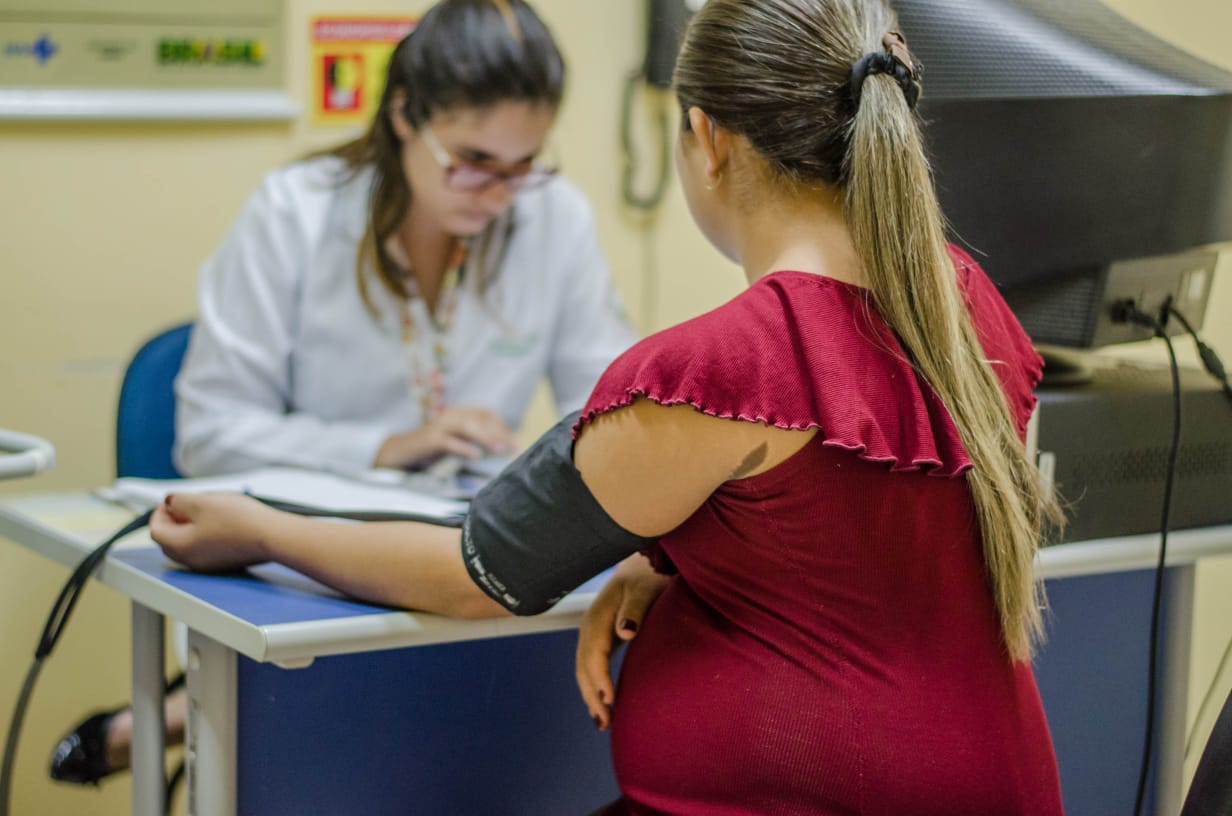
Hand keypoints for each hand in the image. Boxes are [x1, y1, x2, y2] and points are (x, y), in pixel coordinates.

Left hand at [150, 493, 280, 571]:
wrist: (271, 536)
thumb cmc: (238, 520)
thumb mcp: (202, 501)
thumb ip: (179, 500)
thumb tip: (170, 502)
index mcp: (179, 545)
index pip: (155, 529)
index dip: (159, 511)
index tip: (171, 500)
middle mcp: (190, 560)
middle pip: (169, 541)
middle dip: (173, 522)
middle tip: (184, 506)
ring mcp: (208, 564)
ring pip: (187, 546)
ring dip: (188, 529)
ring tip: (204, 512)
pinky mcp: (224, 563)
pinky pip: (204, 550)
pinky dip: (204, 536)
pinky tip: (220, 523)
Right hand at [374, 406, 515, 468]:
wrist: (402, 450)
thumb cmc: (432, 447)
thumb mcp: (456, 440)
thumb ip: (474, 440)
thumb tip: (500, 448)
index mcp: (458, 413)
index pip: (486, 413)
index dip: (501, 426)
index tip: (513, 442)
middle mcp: (451, 415)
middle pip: (479, 418)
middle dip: (498, 432)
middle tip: (511, 447)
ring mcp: (440, 426)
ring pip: (467, 426)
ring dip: (485, 437)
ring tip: (499, 449)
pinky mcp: (431, 439)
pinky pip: (450, 441)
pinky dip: (464, 448)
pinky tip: (476, 456)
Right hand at [575, 555, 668, 730]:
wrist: (644, 563)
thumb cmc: (649, 575)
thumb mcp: (646, 588)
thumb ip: (636, 608)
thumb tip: (625, 631)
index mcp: (600, 616)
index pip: (594, 653)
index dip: (599, 678)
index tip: (610, 700)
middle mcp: (591, 626)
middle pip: (584, 666)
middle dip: (591, 695)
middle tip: (605, 722)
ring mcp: (593, 632)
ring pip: (584, 669)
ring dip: (590, 695)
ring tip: (602, 722)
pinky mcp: (602, 638)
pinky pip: (592, 666)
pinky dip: (594, 686)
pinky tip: (604, 703)